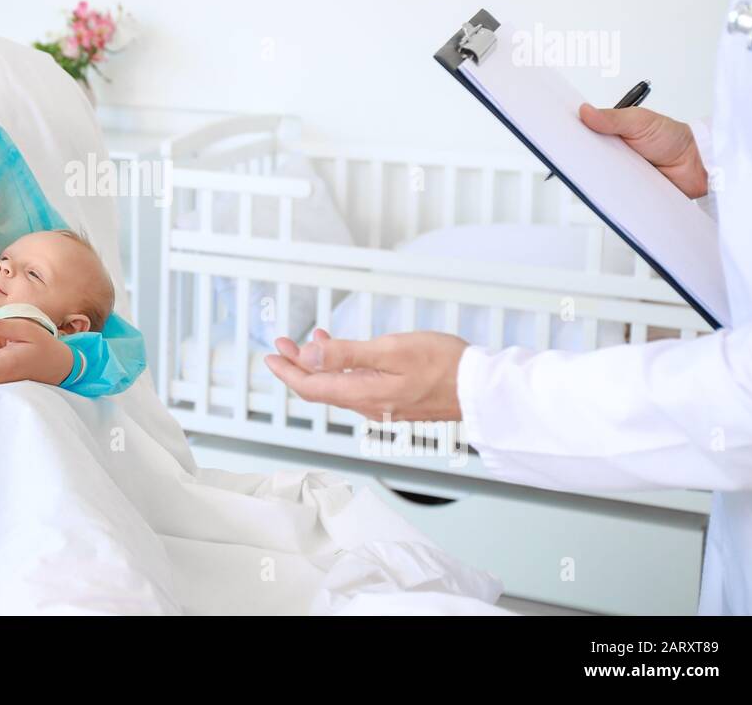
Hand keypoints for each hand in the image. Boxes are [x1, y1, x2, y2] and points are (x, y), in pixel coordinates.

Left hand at [263, 328, 467, 420]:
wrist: (481, 389)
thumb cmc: (443, 365)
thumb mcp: (390, 351)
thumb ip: (346, 354)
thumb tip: (307, 357)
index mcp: (362, 394)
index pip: (310, 387)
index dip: (286, 371)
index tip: (270, 354)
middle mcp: (367, 406)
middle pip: (319, 389)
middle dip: (295, 367)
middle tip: (281, 345)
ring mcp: (381, 406)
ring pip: (337, 388)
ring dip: (317, 367)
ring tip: (305, 344)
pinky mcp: (395, 402)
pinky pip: (356, 387)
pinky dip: (340, 370)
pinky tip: (343, 354)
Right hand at [579, 103, 707, 198]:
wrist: (697, 165)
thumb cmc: (672, 138)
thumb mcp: (640, 121)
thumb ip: (612, 118)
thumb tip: (585, 111)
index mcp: (610, 134)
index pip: (583, 135)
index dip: (571, 135)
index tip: (561, 135)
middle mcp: (610, 155)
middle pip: (585, 159)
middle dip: (578, 158)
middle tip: (573, 158)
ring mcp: (616, 174)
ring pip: (596, 178)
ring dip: (593, 177)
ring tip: (589, 175)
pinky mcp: (625, 192)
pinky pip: (611, 195)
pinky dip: (608, 194)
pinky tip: (605, 191)